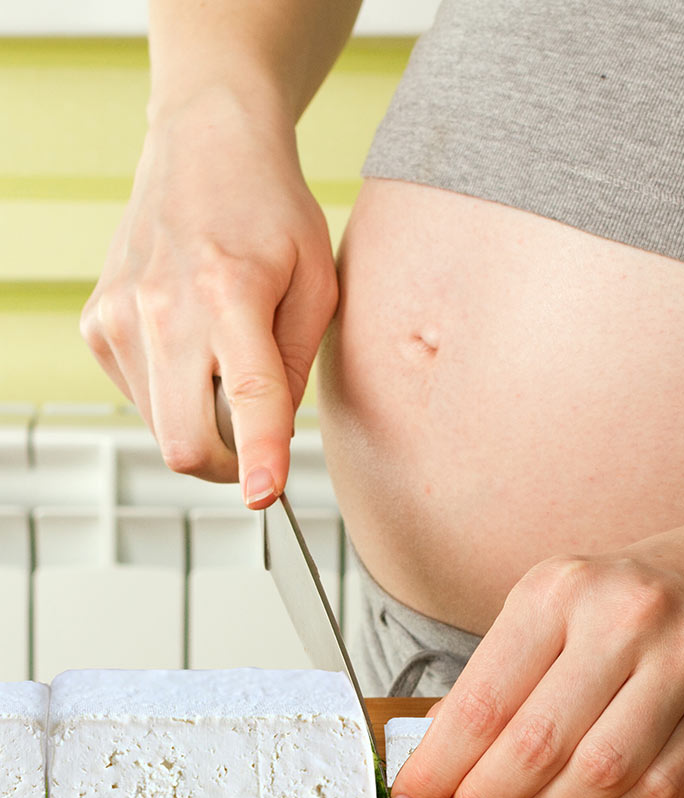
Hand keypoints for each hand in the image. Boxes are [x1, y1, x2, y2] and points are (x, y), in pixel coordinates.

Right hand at [80, 87, 337, 507]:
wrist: (204, 145)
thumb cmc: (271, 211)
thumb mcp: (317, 284)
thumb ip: (295, 367)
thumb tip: (273, 437)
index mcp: (230, 294)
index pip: (248, 396)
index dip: (258, 457)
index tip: (265, 496)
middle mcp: (162, 308)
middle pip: (185, 441)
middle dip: (230, 465)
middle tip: (259, 443)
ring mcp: (119, 318)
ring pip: (163, 431)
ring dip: (203, 425)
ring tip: (226, 365)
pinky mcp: (97, 325)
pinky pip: (142, 401)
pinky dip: (174, 397)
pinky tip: (193, 347)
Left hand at [389, 512, 683, 797]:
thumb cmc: (643, 592)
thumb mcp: (562, 601)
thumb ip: (504, 669)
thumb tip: (440, 745)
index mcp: (562, 589)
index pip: (482, 700)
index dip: (439, 764)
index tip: (413, 796)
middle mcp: (624, 622)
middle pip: (536, 746)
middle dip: (488, 797)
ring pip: (597, 778)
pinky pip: (657, 791)